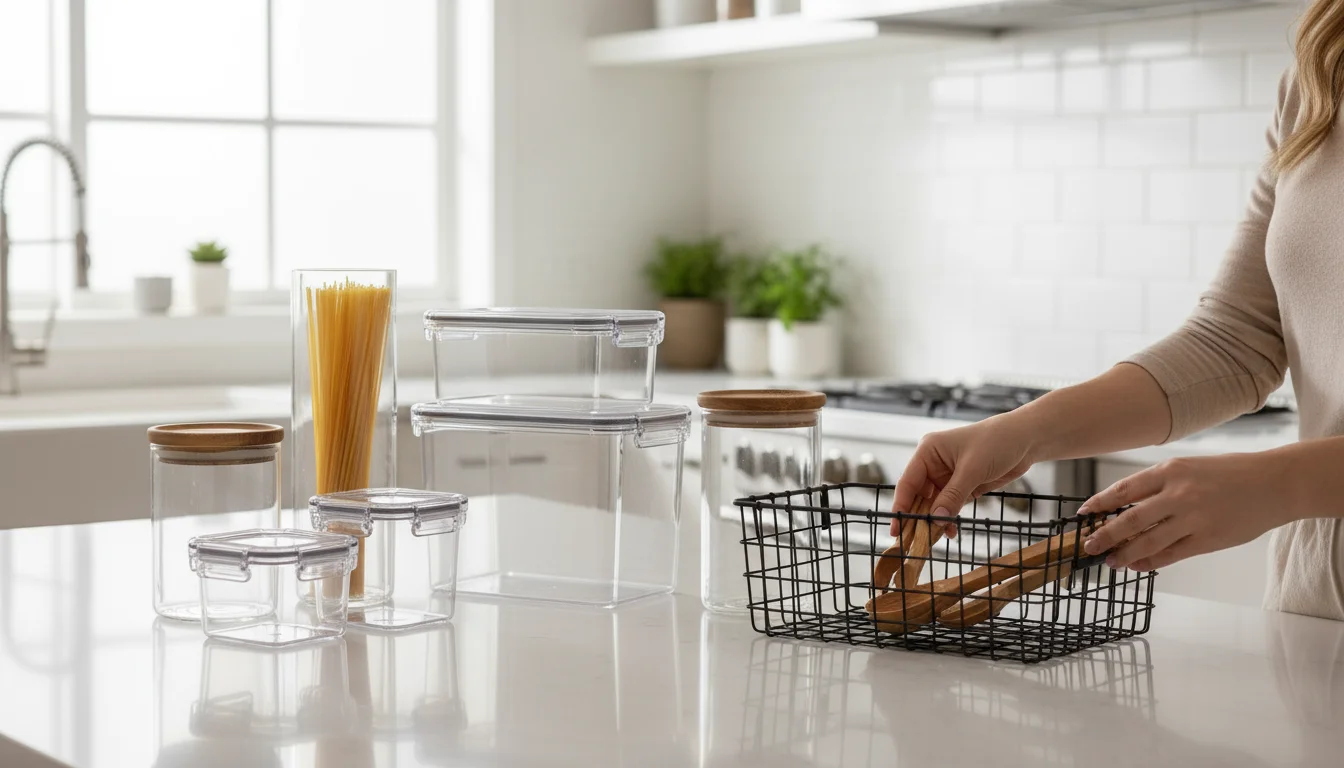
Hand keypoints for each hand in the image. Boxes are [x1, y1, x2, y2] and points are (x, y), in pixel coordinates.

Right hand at [893, 413, 1038, 536]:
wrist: (1026, 439)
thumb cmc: (996, 442)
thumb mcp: (972, 469)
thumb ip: (953, 495)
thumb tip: (936, 520)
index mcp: (928, 452)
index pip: (908, 482)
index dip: (901, 505)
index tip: (897, 527)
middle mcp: (934, 464)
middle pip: (918, 496)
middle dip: (918, 517)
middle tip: (914, 541)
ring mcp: (948, 476)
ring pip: (934, 504)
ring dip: (935, 521)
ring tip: (934, 540)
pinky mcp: (962, 486)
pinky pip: (949, 506)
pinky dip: (949, 519)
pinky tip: (951, 531)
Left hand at [1081, 452, 1291, 570]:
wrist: (1273, 484)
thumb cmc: (1230, 474)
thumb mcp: (1189, 467)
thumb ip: (1160, 486)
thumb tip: (1126, 507)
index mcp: (1170, 470)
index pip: (1124, 489)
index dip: (1100, 503)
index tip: (1083, 513)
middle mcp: (1178, 493)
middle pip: (1130, 519)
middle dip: (1105, 534)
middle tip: (1088, 545)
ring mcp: (1193, 518)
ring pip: (1148, 540)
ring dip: (1124, 553)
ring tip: (1110, 561)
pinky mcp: (1207, 539)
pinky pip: (1171, 554)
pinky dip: (1150, 561)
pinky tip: (1137, 565)